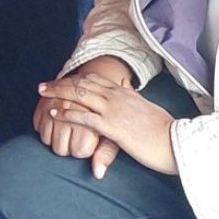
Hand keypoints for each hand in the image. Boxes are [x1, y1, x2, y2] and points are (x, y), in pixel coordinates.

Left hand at [38, 67, 177, 176]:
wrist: (175, 141)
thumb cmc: (163, 129)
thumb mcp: (146, 109)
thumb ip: (133, 100)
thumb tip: (125, 92)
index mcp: (126, 92)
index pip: (96, 79)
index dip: (77, 78)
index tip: (63, 78)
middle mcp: (118, 96)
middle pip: (83, 83)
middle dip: (61, 82)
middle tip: (43, 85)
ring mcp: (114, 110)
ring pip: (80, 94)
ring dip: (58, 92)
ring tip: (42, 93)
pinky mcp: (112, 126)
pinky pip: (84, 117)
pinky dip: (67, 114)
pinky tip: (54, 114)